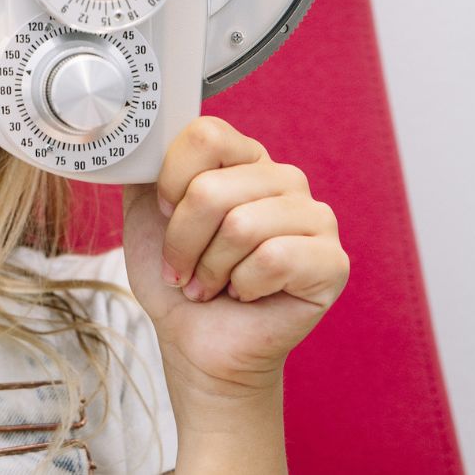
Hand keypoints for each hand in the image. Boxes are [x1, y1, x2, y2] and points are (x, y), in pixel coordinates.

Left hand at [122, 117, 348, 395]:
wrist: (195, 340)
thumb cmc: (176, 276)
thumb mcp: (144, 210)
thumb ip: (145, 164)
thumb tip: (142, 137)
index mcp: (244, 158)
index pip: (206, 135)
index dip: (171, 181)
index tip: (165, 214)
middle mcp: (285, 179)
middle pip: (212, 189)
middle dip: (182, 241)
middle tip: (184, 268)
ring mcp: (315, 218)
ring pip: (241, 225)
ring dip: (210, 268)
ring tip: (212, 285)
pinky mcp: (332, 262)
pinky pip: (274, 259)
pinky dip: (244, 286)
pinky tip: (246, 295)